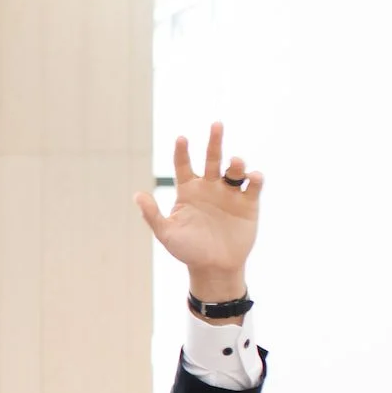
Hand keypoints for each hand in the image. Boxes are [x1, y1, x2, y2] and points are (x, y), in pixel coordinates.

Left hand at [135, 122, 260, 305]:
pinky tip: (251, 177)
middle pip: (213, 158)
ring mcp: (230, 194)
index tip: (181, 138)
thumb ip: (153, 215)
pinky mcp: (248, 203)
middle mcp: (210, 187)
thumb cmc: (187, 250)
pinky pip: (253, 186)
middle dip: (215, 141)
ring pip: (234, 170)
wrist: (213, 267)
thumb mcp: (167, 233)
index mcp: (189, 191)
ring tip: (234, 163)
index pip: (184, 166)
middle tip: (216, 124)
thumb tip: (137, 195)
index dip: (182, 152)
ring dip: (236, 163)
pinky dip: (254, 178)